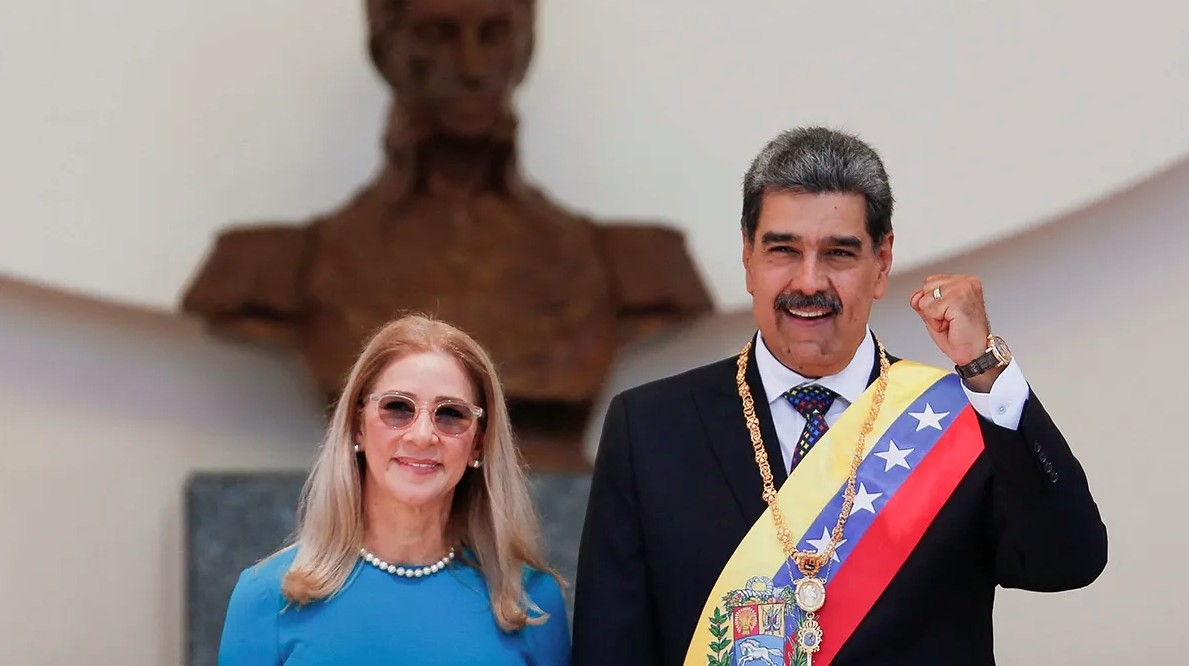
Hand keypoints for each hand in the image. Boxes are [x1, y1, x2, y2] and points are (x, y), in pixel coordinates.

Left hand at [909, 274, 999, 390]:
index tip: (948, 313)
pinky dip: (936, 322)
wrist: (974, 352)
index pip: (929, 282)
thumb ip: (923, 300)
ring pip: (926, 299)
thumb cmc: (960, 335)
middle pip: (926, 287)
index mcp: (963, 281)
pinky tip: (951, 324)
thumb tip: (915, 296)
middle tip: (949, 318)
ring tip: (950, 321)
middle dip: (931, 308)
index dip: (931, 302)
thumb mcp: (935, 314)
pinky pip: (930, 309)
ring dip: (934, 316)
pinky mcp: (959, 299)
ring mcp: (964, 288)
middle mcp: (966, 282)